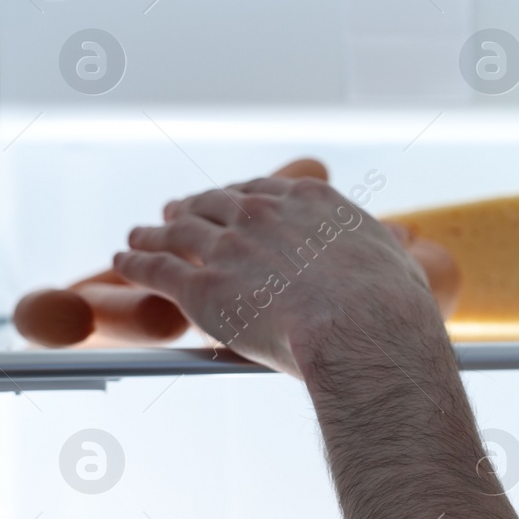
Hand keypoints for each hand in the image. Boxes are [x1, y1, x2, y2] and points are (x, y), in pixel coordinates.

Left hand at [114, 176, 440, 377]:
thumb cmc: (389, 304)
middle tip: (176, 212)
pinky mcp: (201, 285)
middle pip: (214, 202)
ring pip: (177, 230)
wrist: (362, 329)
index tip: (228, 203)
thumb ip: (379, 250)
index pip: (262, 189)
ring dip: (154, 232)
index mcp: (308, 201)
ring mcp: (228, 246)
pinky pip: (157, 267)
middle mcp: (262, 213)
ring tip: (139, 237)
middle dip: (192, 207)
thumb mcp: (393, 260)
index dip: (239, 197)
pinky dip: (136, 262)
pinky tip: (125, 261)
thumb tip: (392, 251)